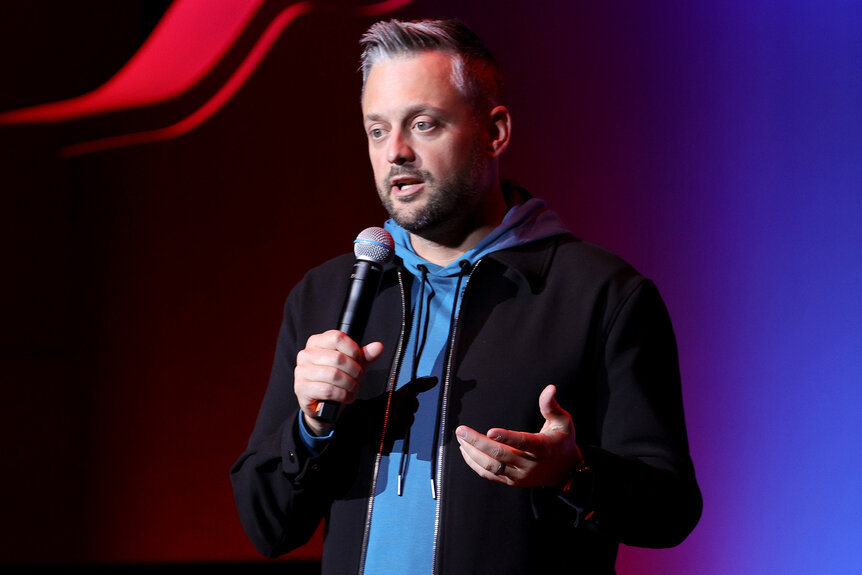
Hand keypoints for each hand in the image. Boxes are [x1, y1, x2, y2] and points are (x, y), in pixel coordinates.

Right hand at [294, 329, 383, 435]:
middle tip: (359, 379)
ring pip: (334, 375)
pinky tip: (345, 397)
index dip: (354, 350)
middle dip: (355, 371)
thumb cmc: (336, 381)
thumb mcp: (352, 365)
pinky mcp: (302, 388)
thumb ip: (364, 355)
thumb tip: (378, 347)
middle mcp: (306, 354)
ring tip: (353, 389)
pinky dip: (342, 395)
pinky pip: (328, 390)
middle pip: (338, 358)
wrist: (322, 405)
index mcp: (317, 342)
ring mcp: (301, 371)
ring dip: (350, 385)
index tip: (359, 361)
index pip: (338, 337)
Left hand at [455, 384, 582, 486]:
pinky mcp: (511, 481)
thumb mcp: (563, 421)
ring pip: (491, 467)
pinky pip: (490, 475)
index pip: (523, 443)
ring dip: (473, 453)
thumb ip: (551, 406)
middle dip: (478, 442)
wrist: (565, 470)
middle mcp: (529, 464)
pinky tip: (465, 451)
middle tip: (461, 430)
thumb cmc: (562, 440)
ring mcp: (519, 475)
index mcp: (543, 448)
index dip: (506, 437)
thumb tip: (550, 388)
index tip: (490, 431)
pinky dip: (475, 464)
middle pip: (500, 455)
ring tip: (461, 438)